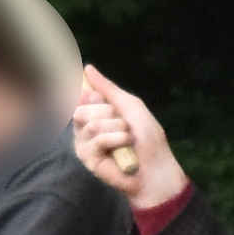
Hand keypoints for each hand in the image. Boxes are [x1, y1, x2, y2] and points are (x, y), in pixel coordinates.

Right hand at [72, 69, 181, 212]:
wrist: (156, 167)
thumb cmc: (147, 138)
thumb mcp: (129, 105)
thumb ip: (107, 88)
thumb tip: (87, 67)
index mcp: (94, 112)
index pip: (77, 95)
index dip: (79, 88)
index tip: (83, 80)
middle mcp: (84, 126)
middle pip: (81, 106)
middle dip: (107, 110)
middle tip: (124, 123)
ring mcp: (84, 143)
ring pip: (89, 122)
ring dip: (116, 126)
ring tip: (128, 137)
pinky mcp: (87, 158)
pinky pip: (97, 138)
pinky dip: (116, 139)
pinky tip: (126, 147)